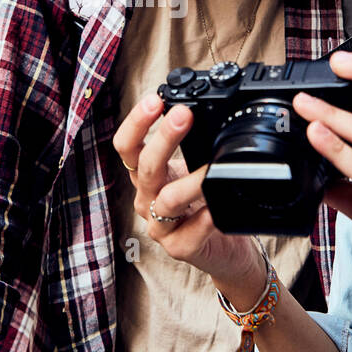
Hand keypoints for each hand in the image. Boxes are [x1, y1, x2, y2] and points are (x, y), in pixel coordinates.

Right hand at [112, 92, 262, 286]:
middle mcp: (147, 199)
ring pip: (167, 200)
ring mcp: (160, 226)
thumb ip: (192, 147)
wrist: (223, 250)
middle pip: (145, 166)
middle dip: (164, 138)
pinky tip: (216, 208)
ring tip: (209, 170)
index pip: (127, 146)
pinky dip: (205, 218)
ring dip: (190, 182)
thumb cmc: (205, 205)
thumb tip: (207, 110)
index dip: (136, 123)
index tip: (155, 101)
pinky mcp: (179, 248)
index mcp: (146, 177)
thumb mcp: (192, 170)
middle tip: (183, 115)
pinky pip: (190, 232)